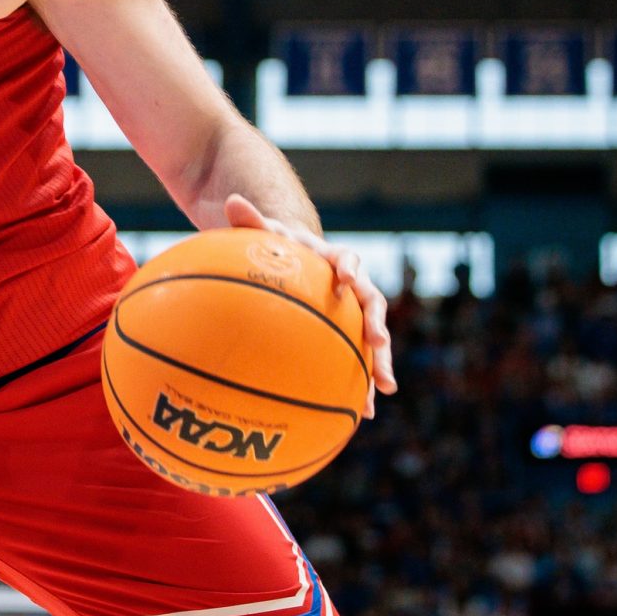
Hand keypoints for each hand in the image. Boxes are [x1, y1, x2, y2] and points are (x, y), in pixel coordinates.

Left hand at [225, 194, 396, 417]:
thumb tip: (231, 201)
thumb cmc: (276, 244)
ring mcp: (351, 313)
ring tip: (384, 390)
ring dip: (379, 362)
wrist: (293, 257)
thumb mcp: (264, 233)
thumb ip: (251, 221)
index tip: (348, 280)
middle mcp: (350, 286)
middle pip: (371, 304)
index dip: (350, 269)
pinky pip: (355, 360)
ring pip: (372, 338)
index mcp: (333, 259)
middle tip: (379, 344)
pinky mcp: (345, 334)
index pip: (347, 259)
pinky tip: (361, 414)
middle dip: (377, 325)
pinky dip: (358, 384)